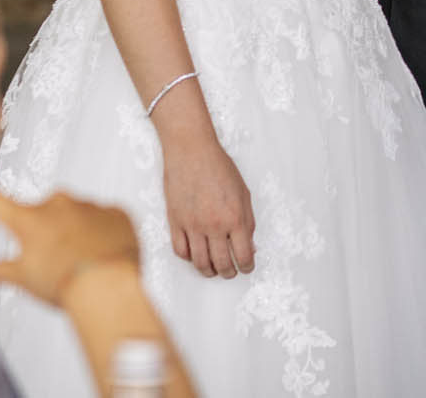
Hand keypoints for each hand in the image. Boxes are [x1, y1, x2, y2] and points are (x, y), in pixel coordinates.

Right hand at [0, 152, 139, 305]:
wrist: (107, 288)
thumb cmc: (62, 286)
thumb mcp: (25, 281)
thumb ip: (5, 271)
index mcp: (27, 220)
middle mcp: (56, 204)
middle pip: (46, 213)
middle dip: (50, 231)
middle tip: (58, 261)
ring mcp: (88, 204)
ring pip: (80, 217)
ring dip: (80, 234)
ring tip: (85, 266)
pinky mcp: (117, 211)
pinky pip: (108, 221)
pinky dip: (107, 236)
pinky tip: (107, 258)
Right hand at [160, 130, 257, 278]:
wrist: (191, 151)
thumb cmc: (219, 167)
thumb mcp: (243, 193)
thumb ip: (248, 221)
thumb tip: (250, 245)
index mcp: (235, 218)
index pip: (243, 255)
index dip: (247, 266)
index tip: (246, 268)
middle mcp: (214, 225)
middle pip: (221, 263)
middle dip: (229, 272)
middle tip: (230, 272)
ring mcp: (192, 225)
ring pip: (199, 262)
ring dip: (208, 271)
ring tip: (213, 269)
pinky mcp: (175, 222)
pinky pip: (180, 251)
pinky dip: (189, 258)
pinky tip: (195, 255)